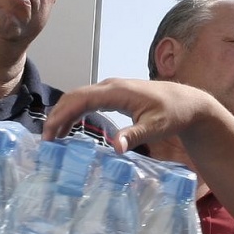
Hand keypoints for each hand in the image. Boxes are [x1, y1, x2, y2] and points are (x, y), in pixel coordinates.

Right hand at [44, 79, 219, 151]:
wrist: (187, 102)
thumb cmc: (173, 114)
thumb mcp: (156, 127)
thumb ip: (135, 135)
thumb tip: (115, 147)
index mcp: (116, 91)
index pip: (80, 99)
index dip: (62, 115)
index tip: (50, 133)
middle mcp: (110, 86)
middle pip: (74, 96)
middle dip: (57, 115)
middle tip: (46, 140)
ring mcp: (111, 89)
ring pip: (79, 98)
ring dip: (64, 115)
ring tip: (54, 137)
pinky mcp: (114, 95)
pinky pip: (88, 101)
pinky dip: (75, 113)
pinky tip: (70, 129)